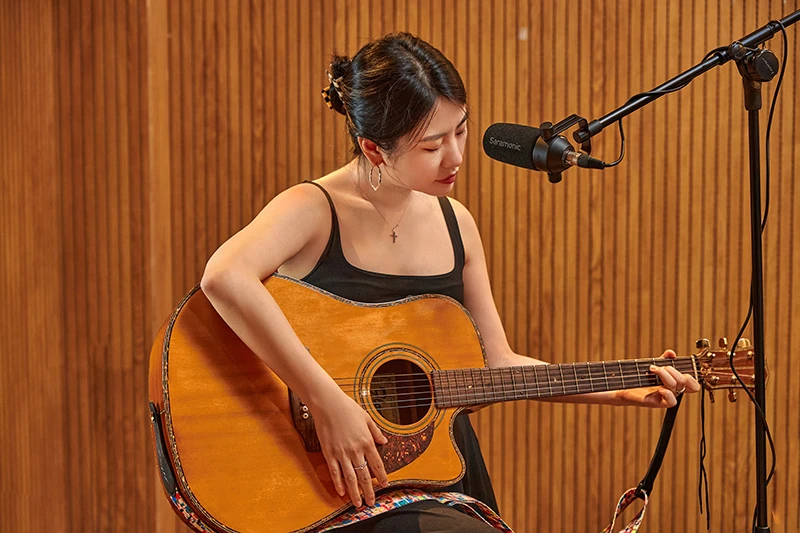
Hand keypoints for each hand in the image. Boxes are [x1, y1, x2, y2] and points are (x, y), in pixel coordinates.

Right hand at [311, 390, 388, 506]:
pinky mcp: (329, 453)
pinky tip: (342, 492)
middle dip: (369, 491)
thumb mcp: (367, 418)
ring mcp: (341, 453)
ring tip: (358, 503)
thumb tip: (385, 441)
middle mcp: (355, 450)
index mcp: (367, 441)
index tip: (384, 485)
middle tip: (371, 502)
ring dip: (355, 492)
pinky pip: (335, 472)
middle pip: (364, 476)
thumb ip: (376, 432)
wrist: (328, 404)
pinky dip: (339, 483)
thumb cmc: (348, 408)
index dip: (381, 477)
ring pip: (350, 478)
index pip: (377, 464)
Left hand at [618, 349, 701, 407]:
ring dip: (665, 375)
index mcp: (674, 383)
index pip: (693, 384)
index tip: (681, 369)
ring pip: (676, 387)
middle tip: (660, 367)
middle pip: (685, 382)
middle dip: (673, 370)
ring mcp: (665, 397)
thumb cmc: (640, 377)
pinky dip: (667, 393)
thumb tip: (671, 353)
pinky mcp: (657, 402)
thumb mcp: (654, 365)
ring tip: (653, 369)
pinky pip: (672, 402)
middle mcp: (672, 390)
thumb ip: (664, 359)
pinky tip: (659, 388)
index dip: (692, 377)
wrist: (624, 385)